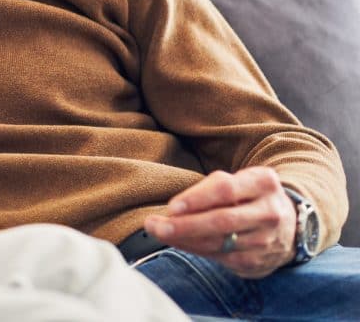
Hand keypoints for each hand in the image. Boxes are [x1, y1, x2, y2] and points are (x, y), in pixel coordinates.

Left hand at [143, 167, 296, 277]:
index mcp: (263, 183)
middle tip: (154, 225)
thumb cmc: (249, 196)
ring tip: (159, 232)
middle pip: (222, 220)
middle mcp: (270, 212)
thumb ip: (210, 189)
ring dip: (184, 239)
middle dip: (184, 225)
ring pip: (219, 243)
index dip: (196, 199)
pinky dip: (195, 250)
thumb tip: (175, 209)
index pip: (226, 190)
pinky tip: (178, 242)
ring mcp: (267, 240)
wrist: (288, 225)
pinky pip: (221, 258)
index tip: (171, 206)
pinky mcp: (259, 261)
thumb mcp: (238, 180)